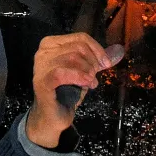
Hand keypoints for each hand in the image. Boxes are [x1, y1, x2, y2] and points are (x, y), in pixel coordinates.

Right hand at [26, 33, 124, 147]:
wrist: (52, 117)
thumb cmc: (66, 93)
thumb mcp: (82, 72)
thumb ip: (94, 60)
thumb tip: (115, 53)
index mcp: (51, 45)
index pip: (79, 37)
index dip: (97, 49)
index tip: (106, 63)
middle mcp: (43, 52)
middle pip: (77, 47)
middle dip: (92, 61)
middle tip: (95, 75)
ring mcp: (40, 67)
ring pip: (71, 58)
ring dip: (87, 71)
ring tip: (91, 82)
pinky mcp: (42, 82)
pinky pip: (62, 73)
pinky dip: (78, 77)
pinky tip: (87, 84)